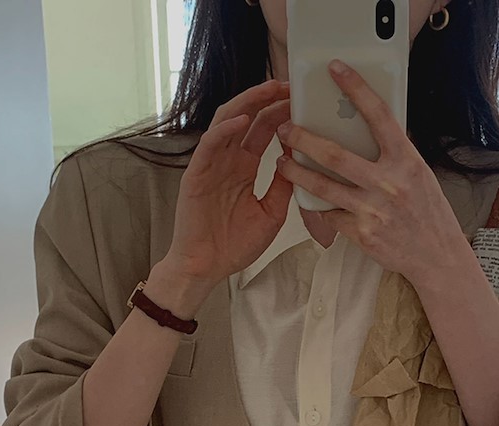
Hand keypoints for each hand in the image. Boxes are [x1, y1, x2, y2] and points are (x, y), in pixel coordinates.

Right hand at [166, 78, 295, 283]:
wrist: (206, 268)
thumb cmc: (234, 245)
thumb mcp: (271, 213)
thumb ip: (283, 186)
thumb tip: (299, 157)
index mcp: (245, 168)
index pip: (264, 130)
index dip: (281, 113)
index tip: (302, 100)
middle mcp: (228, 161)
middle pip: (248, 118)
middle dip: (269, 99)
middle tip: (290, 85)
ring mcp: (212, 164)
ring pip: (228, 120)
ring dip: (249, 103)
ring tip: (270, 90)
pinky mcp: (197, 173)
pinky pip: (210, 144)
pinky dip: (225, 129)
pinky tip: (243, 119)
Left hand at [275, 60, 467, 286]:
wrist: (436, 256)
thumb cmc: (428, 212)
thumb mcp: (419, 174)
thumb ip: (394, 154)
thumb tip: (368, 130)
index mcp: (406, 161)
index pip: (379, 115)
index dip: (356, 89)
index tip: (336, 69)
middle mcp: (388, 183)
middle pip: (335, 154)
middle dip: (304, 139)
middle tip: (285, 129)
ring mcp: (373, 210)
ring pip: (323, 186)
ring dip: (297, 172)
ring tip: (282, 162)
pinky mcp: (361, 233)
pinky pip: (330, 214)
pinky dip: (319, 206)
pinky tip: (310, 198)